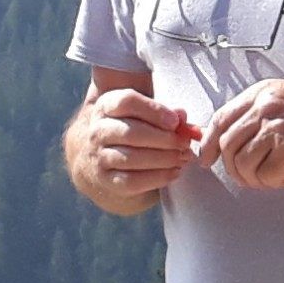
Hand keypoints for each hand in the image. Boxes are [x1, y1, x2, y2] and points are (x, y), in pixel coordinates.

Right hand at [77, 90, 199, 201]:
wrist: (108, 159)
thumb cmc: (136, 130)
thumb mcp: (147, 115)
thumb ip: (167, 113)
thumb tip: (181, 116)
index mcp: (107, 106)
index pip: (127, 102)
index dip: (154, 111)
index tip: (175, 121)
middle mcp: (98, 130)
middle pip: (131, 132)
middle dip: (164, 139)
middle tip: (184, 144)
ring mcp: (99, 155)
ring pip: (132, 158)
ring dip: (163, 159)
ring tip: (182, 157)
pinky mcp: (105, 179)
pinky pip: (131, 180)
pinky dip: (157, 177)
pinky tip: (174, 172)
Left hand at [197, 80, 283, 190]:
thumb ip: (261, 114)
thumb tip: (233, 140)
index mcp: (262, 93)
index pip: (220, 119)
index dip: (208, 144)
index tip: (208, 160)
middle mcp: (264, 107)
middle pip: (227, 145)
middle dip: (233, 168)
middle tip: (249, 177)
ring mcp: (276, 127)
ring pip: (242, 163)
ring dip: (253, 179)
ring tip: (272, 178)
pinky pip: (264, 175)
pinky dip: (272, 183)